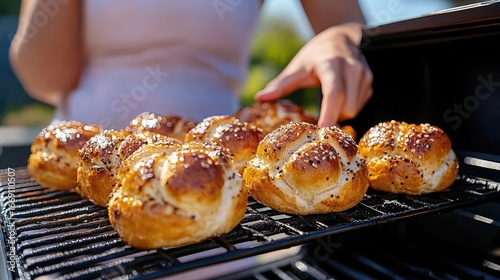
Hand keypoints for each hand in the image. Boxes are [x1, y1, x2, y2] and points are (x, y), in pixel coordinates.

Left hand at [255, 22, 372, 126]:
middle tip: (318, 118)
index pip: (334, 92)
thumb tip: (259, 98)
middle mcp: (352, 69)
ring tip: (328, 103)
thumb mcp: (297, 66)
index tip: (321, 129)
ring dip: (340, 113)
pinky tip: (339, 99)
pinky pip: (360, 106)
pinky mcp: (370, 83)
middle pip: (347, 106)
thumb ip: (281, 84)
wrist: (342, 37)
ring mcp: (364, 76)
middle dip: (333, 117)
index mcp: (331, 64)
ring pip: (355, 109)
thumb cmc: (316, 54)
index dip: (329, 113)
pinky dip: (348, 108)